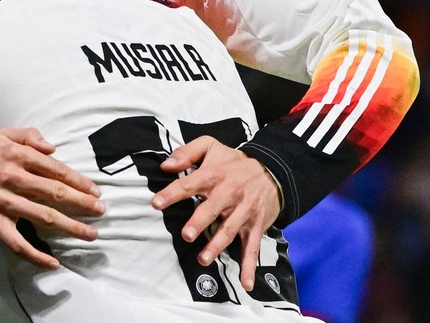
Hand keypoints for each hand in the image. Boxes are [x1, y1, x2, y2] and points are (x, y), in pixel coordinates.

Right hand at [0, 128, 103, 268]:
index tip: (96, 191)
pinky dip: (36, 255)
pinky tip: (53, 262)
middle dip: (83, 203)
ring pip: (43, 217)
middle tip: (101, 212)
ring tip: (90, 234)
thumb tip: (53, 148)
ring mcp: (2, 202)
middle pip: (55, 193)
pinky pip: (17, 243)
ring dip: (71, 227)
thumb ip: (28, 136)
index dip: (79, 181)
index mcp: (17, 156)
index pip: (56, 169)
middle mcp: (12, 178)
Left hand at [151, 136, 280, 290]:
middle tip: (187, 235)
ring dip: (217, 245)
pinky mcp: (255, 226)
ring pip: (229, 230)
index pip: (189, 184)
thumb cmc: (233, 161)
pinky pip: (252, 247)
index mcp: (213, 175)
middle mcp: (228, 194)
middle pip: (211, 209)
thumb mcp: (211, 146)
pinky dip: (249, 266)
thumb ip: (186, 153)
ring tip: (204, 259)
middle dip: (199, 222)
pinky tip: (246, 283)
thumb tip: (165, 165)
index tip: (156, 203)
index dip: (172, 193)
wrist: (273, 170)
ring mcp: (243, 212)